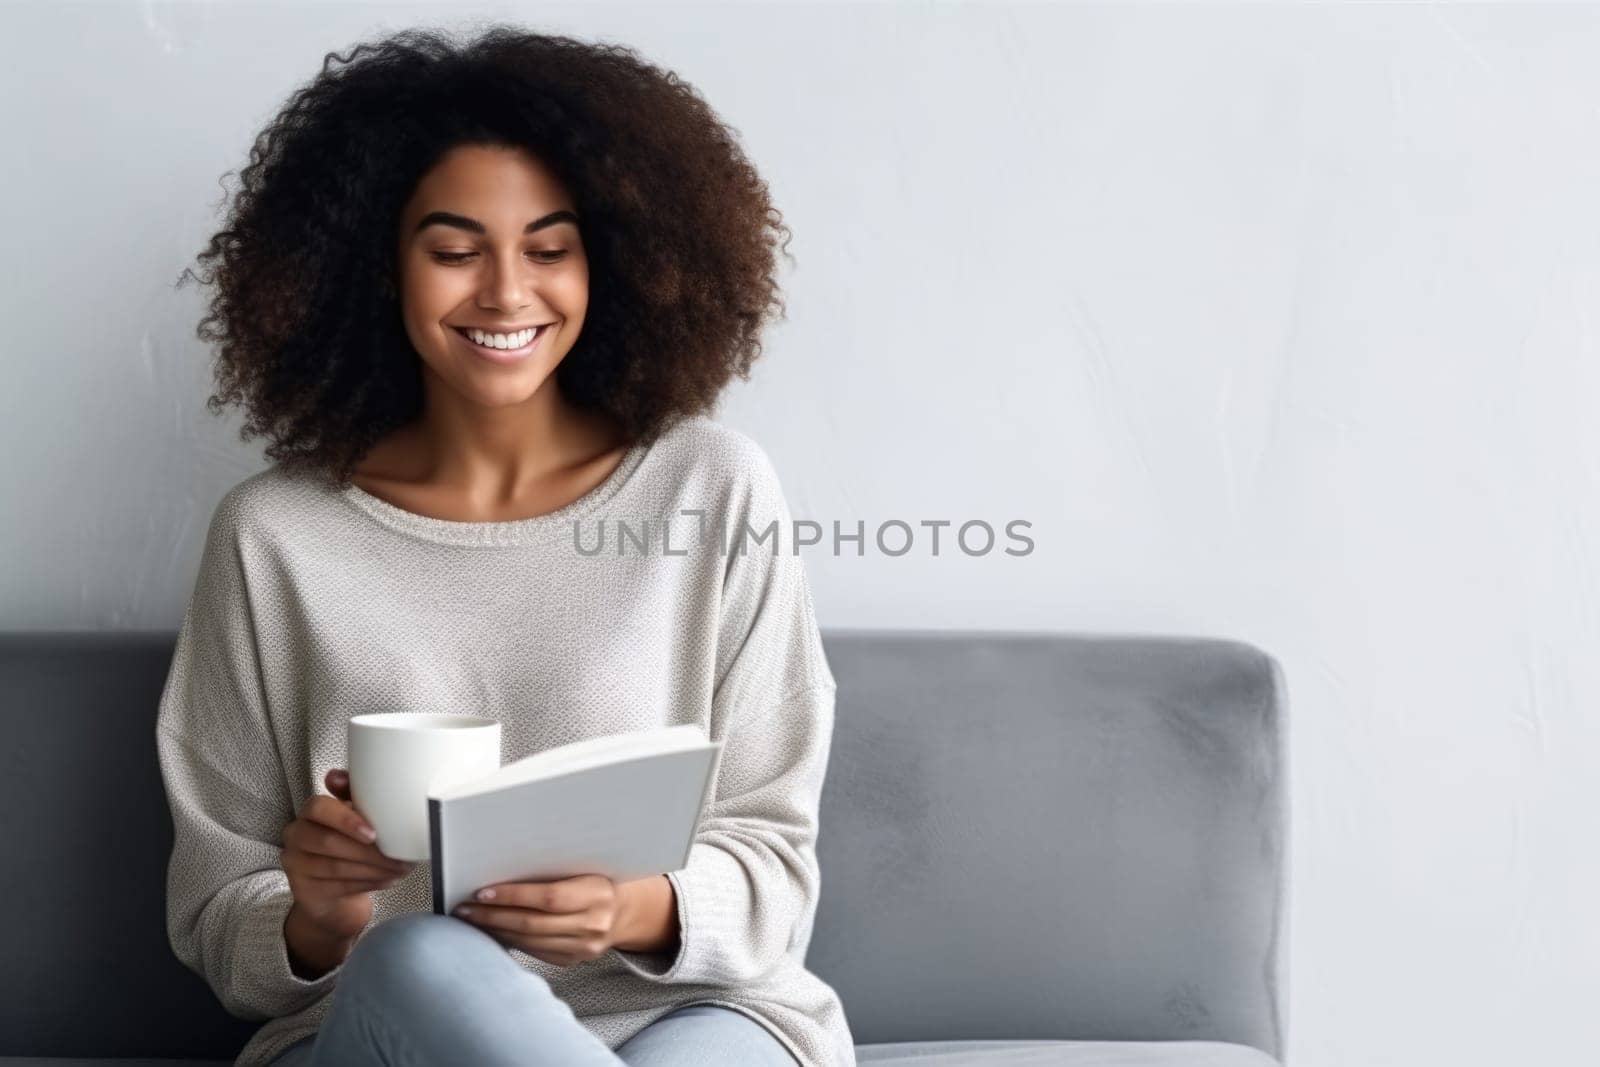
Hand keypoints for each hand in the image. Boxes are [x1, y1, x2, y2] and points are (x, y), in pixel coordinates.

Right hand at [281, 768, 415, 941]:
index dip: (346, 820)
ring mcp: (295, 864)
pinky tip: (386, 880)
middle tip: (399, 859)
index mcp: (310, 811)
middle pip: (328, 842)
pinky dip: (367, 884)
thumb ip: (352, 793)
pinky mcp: (303, 889)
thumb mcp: (356, 814)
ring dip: (373, 870)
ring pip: (336, 867)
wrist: (334, 885)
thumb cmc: (349, 841)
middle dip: (369, 853)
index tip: (374, 834)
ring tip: (398, 870)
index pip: (319, 808)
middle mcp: (296, 835)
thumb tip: (335, 776)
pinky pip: (337, 887)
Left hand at [451, 873, 630, 966]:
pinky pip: (534, 952)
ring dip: (496, 930)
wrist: (621, 912)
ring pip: (530, 941)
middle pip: (533, 923)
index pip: (548, 897)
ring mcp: (584, 947)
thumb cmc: (596, 881)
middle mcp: (593, 924)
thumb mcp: (584, 868)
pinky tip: (494, 930)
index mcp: (597, 894)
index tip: (482, 892)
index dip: (513, 895)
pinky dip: (510, 940)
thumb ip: (552, 871)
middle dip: (493, 915)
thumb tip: (502, 869)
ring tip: (472, 920)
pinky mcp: (573, 961)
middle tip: (465, 909)